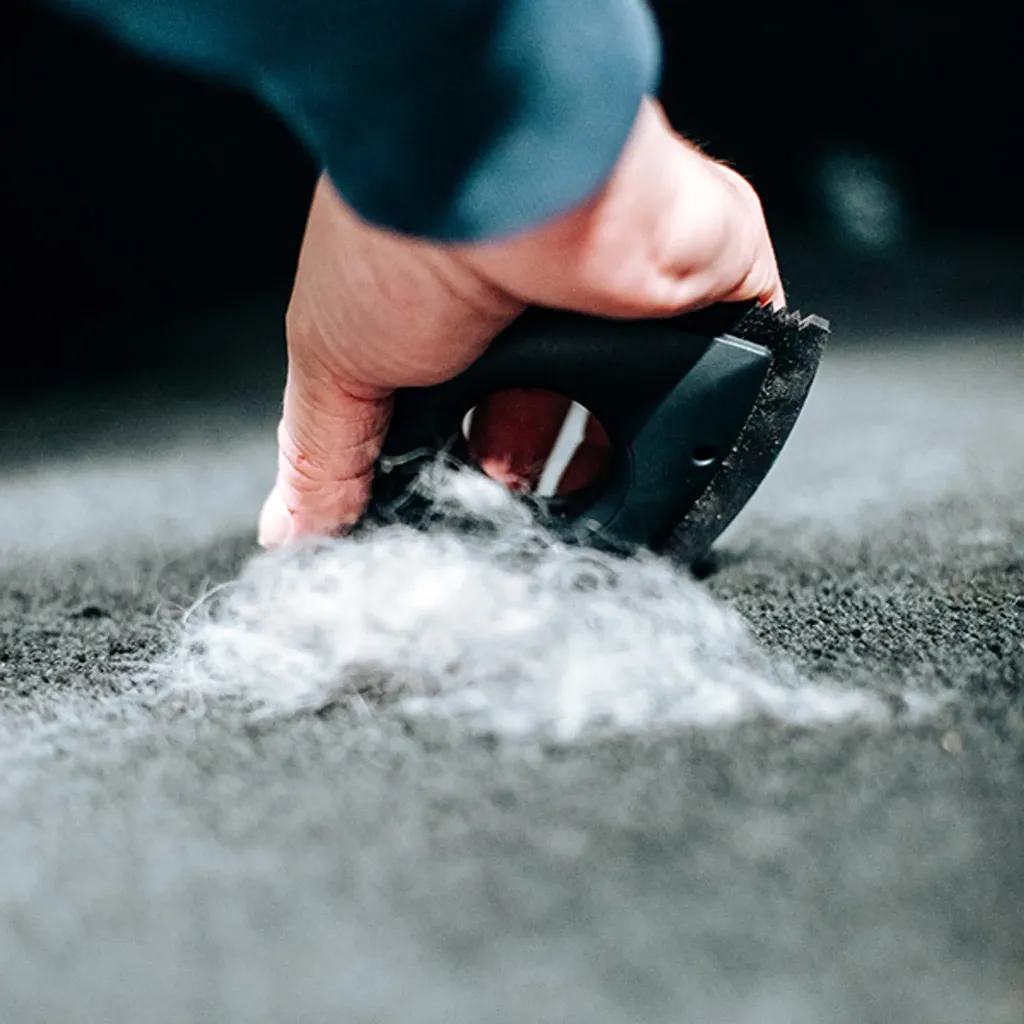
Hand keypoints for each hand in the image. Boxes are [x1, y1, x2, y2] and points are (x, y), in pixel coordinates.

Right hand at [258, 97, 783, 546]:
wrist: (505, 169)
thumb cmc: (406, 236)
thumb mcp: (335, 362)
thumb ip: (325, 458)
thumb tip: (296, 534)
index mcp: (462, 317)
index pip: (470, 418)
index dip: (465, 476)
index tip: (457, 518)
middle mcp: (547, 306)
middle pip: (557, 420)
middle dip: (533, 479)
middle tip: (512, 507)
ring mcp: (630, 300)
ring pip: (643, 413)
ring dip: (614, 463)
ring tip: (583, 495)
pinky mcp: (711, 294)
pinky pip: (729, 380)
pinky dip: (703, 427)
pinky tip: (671, 456)